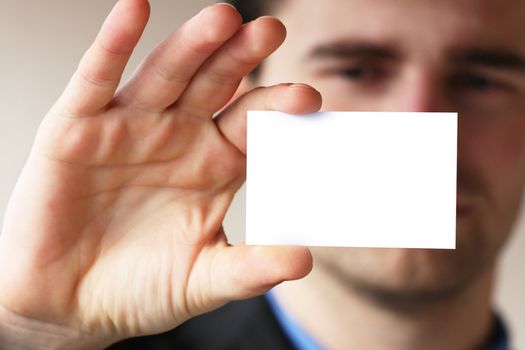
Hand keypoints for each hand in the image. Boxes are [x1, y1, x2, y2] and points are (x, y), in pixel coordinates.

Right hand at [0, 1, 320, 348]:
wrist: (70, 305)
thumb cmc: (138, 289)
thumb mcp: (201, 279)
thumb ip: (250, 269)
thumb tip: (303, 260)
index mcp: (215, 165)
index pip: (254, 125)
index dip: (278, 109)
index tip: (308, 101)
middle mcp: (178, 136)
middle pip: (217, 84)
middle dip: (243, 57)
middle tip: (272, 31)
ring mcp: (130, 127)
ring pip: (166, 73)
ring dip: (193, 44)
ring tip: (223, 19)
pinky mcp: (78, 127)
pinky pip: (97, 79)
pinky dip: (113, 44)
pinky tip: (133, 11)